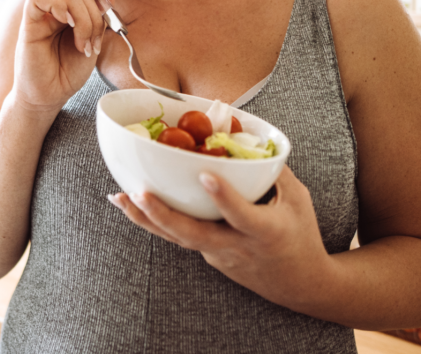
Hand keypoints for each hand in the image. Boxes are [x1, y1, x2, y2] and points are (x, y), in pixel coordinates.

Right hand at [12, 0, 120, 112]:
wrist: (50, 95)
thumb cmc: (68, 71)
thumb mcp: (94, 38)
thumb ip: (101, 12)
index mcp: (71, 8)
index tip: (109, 3)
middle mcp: (56, 7)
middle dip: (96, 7)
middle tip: (97, 32)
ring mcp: (42, 14)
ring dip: (85, 21)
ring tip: (83, 46)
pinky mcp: (29, 23)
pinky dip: (58, 7)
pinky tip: (67, 26)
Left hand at [108, 167, 333, 308]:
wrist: (300, 285)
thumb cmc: (301, 235)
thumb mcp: (297, 199)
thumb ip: (273, 170)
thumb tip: (245, 135)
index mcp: (266, 232)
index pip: (243, 215)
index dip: (224, 197)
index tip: (206, 175)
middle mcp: (237, 246)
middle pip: (195, 235)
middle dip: (164, 215)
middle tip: (139, 193)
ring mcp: (219, 255)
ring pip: (179, 239)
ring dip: (146, 218)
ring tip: (119, 198)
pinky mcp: (208, 256)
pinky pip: (180, 237)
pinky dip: (155, 221)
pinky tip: (131, 204)